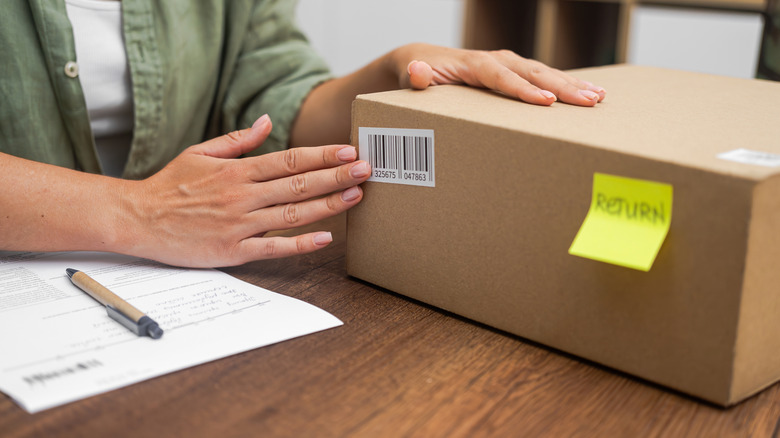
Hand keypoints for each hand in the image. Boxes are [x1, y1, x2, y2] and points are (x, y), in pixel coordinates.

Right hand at [120, 115, 369, 267]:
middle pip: (297, 184)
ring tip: (355, 196)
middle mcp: (242, 195)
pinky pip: (272, 248)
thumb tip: (267, 121)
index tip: (348, 150)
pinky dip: (299, 244)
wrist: (137, 219)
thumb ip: (237, 139)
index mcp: (237, 170)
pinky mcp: (232, 250)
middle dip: (335, 176)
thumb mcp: (200, 153)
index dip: (321, 155)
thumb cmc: (169, 185)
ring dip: (327, 205)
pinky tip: (325, 238)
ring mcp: (239, 224)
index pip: (288, 160)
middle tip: (366, 170)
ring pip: (291, 214)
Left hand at [393, 43, 605, 106]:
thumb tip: (417, 71)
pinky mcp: (513, 72)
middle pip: (531, 72)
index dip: (524, 90)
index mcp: (473, 64)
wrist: (421, 60)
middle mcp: (495, 60)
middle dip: (561, 86)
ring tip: (599, 97)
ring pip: (543, 72)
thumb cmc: (417, 73)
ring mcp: (507, 64)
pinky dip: (566, 85)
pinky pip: (543, 77)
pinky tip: (590, 94)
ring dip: (572, 84)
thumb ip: (415, 76)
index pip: (501, 77)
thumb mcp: (411, 76)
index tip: (546, 101)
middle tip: (589, 101)